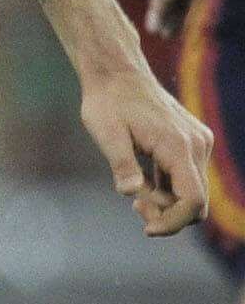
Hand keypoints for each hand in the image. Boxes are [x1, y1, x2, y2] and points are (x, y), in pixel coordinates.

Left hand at [81, 68, 218, 239]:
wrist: (117, 74)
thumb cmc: (107, 102)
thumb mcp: (106, 133)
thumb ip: (122, 163)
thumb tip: (130, 193)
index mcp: (178, 146)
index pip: (193, 199)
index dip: (173, 221)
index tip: (147, 229)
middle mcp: (196, 145)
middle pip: (196, 200)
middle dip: (168, 214)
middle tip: (134, 206)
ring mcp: (197, 143)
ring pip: (192, 190)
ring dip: (166, 201)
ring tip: (134, 193)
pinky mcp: (191, 142)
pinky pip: (186, 176)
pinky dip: (167, 187)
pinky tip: (141, 184)